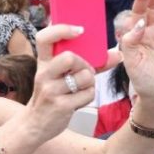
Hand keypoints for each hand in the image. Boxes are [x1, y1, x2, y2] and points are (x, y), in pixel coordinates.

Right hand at [22, 25, 110, 142]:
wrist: (35, 124)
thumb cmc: (52, 95)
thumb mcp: (61, 77)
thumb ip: (88, 63)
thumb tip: (118, 55)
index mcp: (43, 62)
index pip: (44, 37)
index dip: (62, 30)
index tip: (79, 31)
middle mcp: (44, 74)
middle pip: (70, 57)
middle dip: (85, 64)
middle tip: (84, 72)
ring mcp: (51, 90)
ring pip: (84, 76)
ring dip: (90, 83)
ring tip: (81, 89)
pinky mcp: (60, 106)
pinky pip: (88, 94)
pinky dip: (88, 96)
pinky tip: (78, 101)